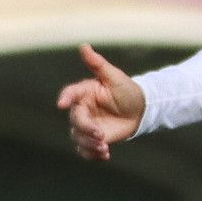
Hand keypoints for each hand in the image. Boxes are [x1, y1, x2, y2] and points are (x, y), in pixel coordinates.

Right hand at [56, 44, 146, 161]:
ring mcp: (86, 125)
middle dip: (86, 130)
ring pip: (77, 138)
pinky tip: (105, 155)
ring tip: (105, 148)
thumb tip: (83, 45)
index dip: (65, 98)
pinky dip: (92, 155)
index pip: (70, 94)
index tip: (62, 104)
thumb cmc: (127, 90)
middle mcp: (82, 109)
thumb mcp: (114, 76)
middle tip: (101, 136)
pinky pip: (85, 150)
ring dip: (89, 145)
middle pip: (75, 121)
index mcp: (84, 92)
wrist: (140, 110)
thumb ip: (97, 63)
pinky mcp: (92, 139)